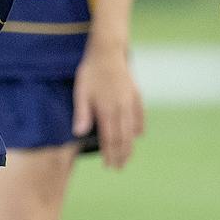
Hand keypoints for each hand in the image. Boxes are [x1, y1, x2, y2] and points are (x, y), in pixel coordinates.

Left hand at [74, 40, 144, 168]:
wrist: (108, 51)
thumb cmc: (91, 72)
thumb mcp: (81, 92)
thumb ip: (82, 113)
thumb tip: (79, 133)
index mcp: (107, 110)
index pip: (110, 138)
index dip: (110, 154)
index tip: (109, 166)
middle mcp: (121, 108)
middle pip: (123, 138)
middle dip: (121, 155)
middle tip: (119, 168)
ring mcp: (130, 102)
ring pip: (132, 129)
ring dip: (130, 145)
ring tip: (128, 157)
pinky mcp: (136, 94)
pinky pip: (140, 115)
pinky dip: (139, 127)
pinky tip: (138, 135)